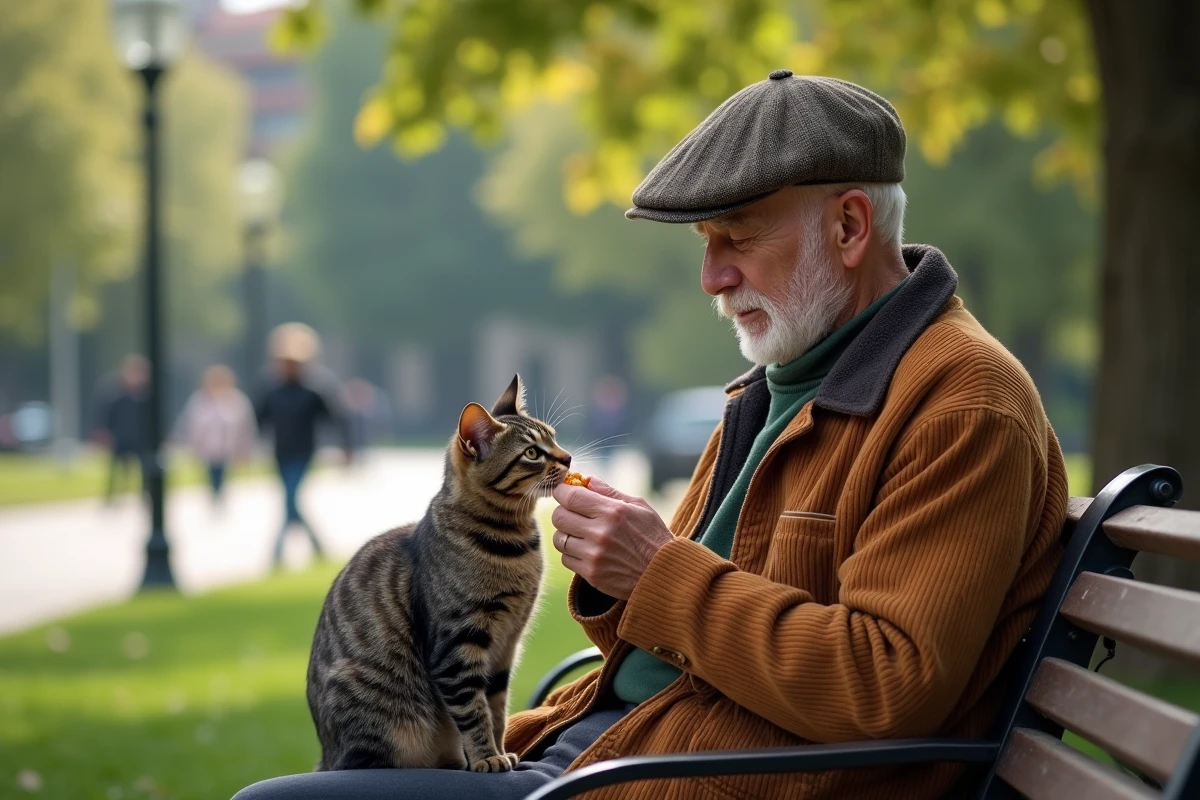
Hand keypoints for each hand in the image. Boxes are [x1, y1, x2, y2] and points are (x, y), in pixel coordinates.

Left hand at [550, 477, 673, 600]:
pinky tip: (588, 551)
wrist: (665, 574)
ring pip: (559, 539)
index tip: (562, 490)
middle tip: (573, 513)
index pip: (570, 497)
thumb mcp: (639, 507)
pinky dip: (572, 554)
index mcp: (612, 512)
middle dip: (563, 511)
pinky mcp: (591, 574)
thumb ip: (610, 492)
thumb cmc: (653, 536)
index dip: (561, 491)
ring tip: (582, 534)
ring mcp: (593, 555)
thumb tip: (587, 479)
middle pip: (558, 517)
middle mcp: (600, 533)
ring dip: (566, 534)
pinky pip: (566, 559)